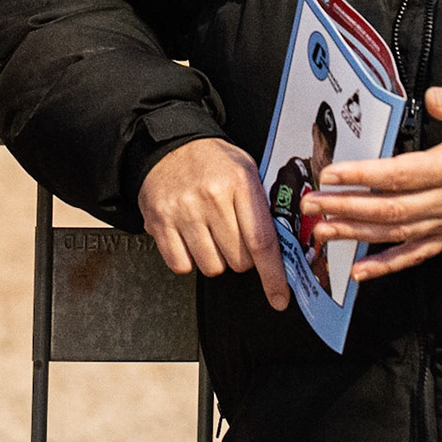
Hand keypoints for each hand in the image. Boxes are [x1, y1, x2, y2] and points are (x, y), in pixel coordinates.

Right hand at [138, 137, 289, 310]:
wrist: (169, 144)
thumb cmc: (212, 161)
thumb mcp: (246, 171)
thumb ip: (262, 208)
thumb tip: (283, 253)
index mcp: (239, 182)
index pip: (262, 240)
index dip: (273, 275)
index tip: (279, 297)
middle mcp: (211, 197)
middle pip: (238, 260)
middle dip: (241, 257)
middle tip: (233, 236)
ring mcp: (183, 210)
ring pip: (211, 266)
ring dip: (215, 259)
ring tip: (209, 233)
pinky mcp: (159, 222)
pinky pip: (181, 265)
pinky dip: (188, 260)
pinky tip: (190, 238)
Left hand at [302, 86, 441, 281]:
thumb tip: (434, 98)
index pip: (400, 175)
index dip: (363, 176)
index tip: (331, 174)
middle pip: (390, 209)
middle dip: (346, 208)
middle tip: (311, 204)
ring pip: (396, 233)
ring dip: (356, 235)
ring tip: (321, 232)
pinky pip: (416, 254)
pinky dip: (386, 266)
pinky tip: (358, 273)